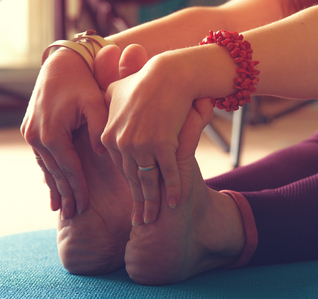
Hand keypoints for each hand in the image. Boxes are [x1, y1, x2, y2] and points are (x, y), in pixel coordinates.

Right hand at [21, 49, 112, 218]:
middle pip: (55, 173)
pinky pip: (42, 158)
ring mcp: (32, 134)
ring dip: (55, 187)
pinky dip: (49, 173)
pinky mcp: (32, 129)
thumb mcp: (96, 105)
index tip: (86, 205)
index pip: (69, 169)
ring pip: (47, 168)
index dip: (78, 188)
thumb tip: (102, 152)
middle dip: (66, 194)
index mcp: (53, 134)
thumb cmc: (84, 83)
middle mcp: (38, 137)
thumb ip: (99, 130)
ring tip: (63, 208)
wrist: (62, 64)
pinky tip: (52, 187)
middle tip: (76, 214)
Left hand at [101, 47, 198, 225]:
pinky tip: (174, 202)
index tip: (133, 201)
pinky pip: (167, 173)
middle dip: (137, 203)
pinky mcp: (162, 144)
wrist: (169, 74)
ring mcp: (141, 145)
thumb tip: (102, 119)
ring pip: (147, 181)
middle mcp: (121, 143)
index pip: (120, 168)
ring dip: (152, 203)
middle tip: (141, 222)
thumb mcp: (117, 92)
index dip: (128, 187)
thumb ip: (106, 108)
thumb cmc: (145, 82)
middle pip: (131, 179)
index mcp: (108, 135)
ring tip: (153, 220)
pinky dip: (172, 189)